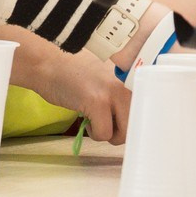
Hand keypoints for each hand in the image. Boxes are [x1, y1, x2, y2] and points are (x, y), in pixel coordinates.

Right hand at [11, 40, 132, 143]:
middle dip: (121, 132)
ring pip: (123, 133)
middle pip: (137, 125)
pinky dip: (93, 133)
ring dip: (106, 133)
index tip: (124, 124)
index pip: (147, 108)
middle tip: (105, 123)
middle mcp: (128, 83)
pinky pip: (104, 134)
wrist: (48, 63)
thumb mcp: (107, 79)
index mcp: (133, 77)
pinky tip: (85, 117)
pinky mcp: (97, 102)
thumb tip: (134, 123)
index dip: (135, 122)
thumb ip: (123, 96)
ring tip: (93, 117)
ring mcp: (113, 92)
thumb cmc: (74, 73)